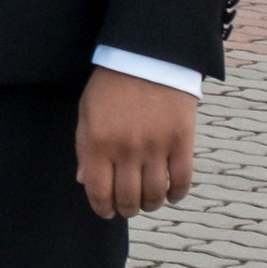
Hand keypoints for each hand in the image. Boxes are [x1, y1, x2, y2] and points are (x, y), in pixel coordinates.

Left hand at [75, 66, 196, 220]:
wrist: (149, 55)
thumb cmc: (112, 83)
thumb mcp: (87, 111)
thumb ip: (84, 148)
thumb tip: (84, 182)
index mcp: (98, 142)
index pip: (98, 192)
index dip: (102, 209)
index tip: (107, 212)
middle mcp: (126, 149)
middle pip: (128, 199)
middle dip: (127, 209)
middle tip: (128, 207)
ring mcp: (156, 146)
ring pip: (155, 195)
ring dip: (151, 204)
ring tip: (148, 201)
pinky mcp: (182, 141)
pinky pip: (182, 180)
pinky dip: (177, 194)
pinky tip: (171, 194)